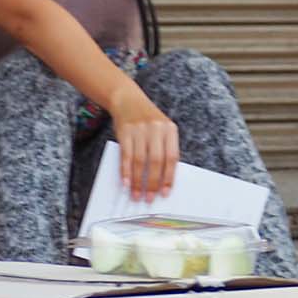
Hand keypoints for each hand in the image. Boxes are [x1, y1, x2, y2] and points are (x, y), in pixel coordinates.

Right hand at [109, 87, 178, 201]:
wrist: (127, 99)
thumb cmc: (147, 120)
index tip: (165, 193)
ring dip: (137, 181)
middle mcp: (157, 129)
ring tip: (136, 194)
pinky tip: (125, 182)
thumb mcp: (161, 130)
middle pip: (156, 161)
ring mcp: (140, 130)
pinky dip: (125, 171)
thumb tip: (162, 179)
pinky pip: (126, 155)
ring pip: (140, 161)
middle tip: (149, 198)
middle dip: (152, 182)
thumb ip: (163, 149)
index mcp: (171, 130)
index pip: (172, 158)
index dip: (169, 177)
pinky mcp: (125, 132)